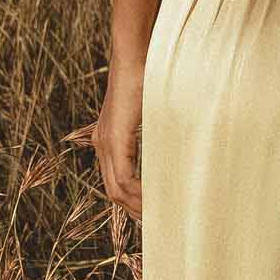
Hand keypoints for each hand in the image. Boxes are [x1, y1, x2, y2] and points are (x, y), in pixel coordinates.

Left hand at [71, 60, 144, 232]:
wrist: (136, 54)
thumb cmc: (149, 76)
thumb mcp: (151, 112)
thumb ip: (155, 131)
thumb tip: (177, 144)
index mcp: (109, 138)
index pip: (116, 180)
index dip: (132, 200)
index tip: (152, 213)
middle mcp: (102, 144)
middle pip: (113, 191)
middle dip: (133, 211)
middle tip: (156, 226)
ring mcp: (105, 142)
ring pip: (116, 189)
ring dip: (135, 206)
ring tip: (156, 219)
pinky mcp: (114, 138)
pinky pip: (123, 177)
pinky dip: (137, 192)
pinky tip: (152, 200)